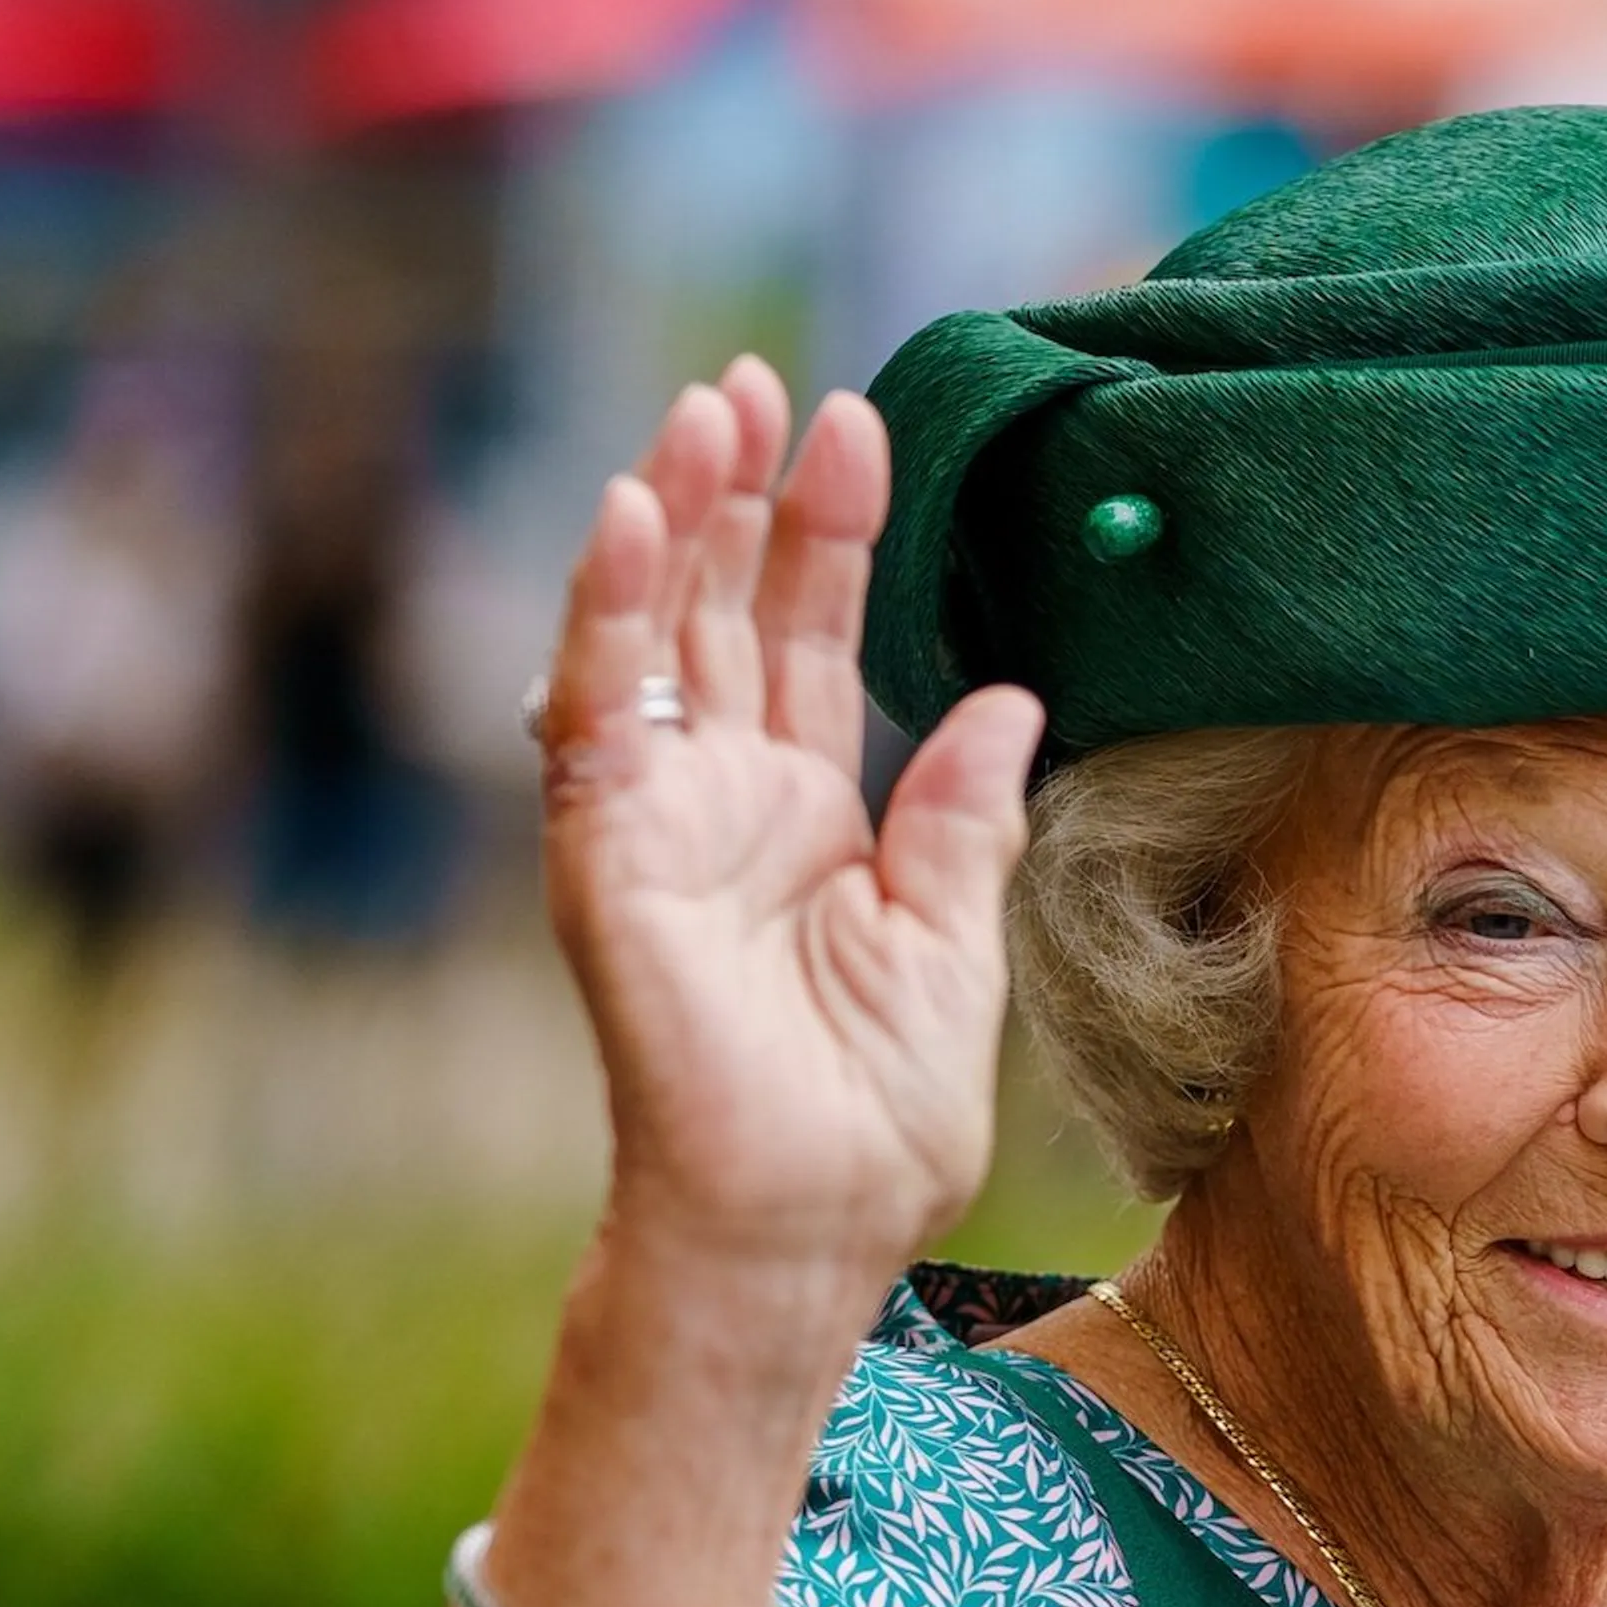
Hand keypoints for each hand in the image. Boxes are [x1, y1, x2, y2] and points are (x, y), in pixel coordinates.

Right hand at [532, 359, 1043, 1269]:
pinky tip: (625, 518)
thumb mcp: (953, 944)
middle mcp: (724, 801)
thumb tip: (1009, 698)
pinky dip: (602, 614)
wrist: (809, 1226)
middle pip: (725, 612)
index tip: (860, 426)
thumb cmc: (877, 1118)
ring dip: (666, 519)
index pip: (814, 640)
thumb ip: (963, 819)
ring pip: (649, 636)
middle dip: (738, 494)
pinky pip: (597, 715)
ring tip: (699, 415)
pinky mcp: (608, 857)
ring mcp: (657, 821)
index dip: (830, 535)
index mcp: (811, 816)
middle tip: (756, 380)